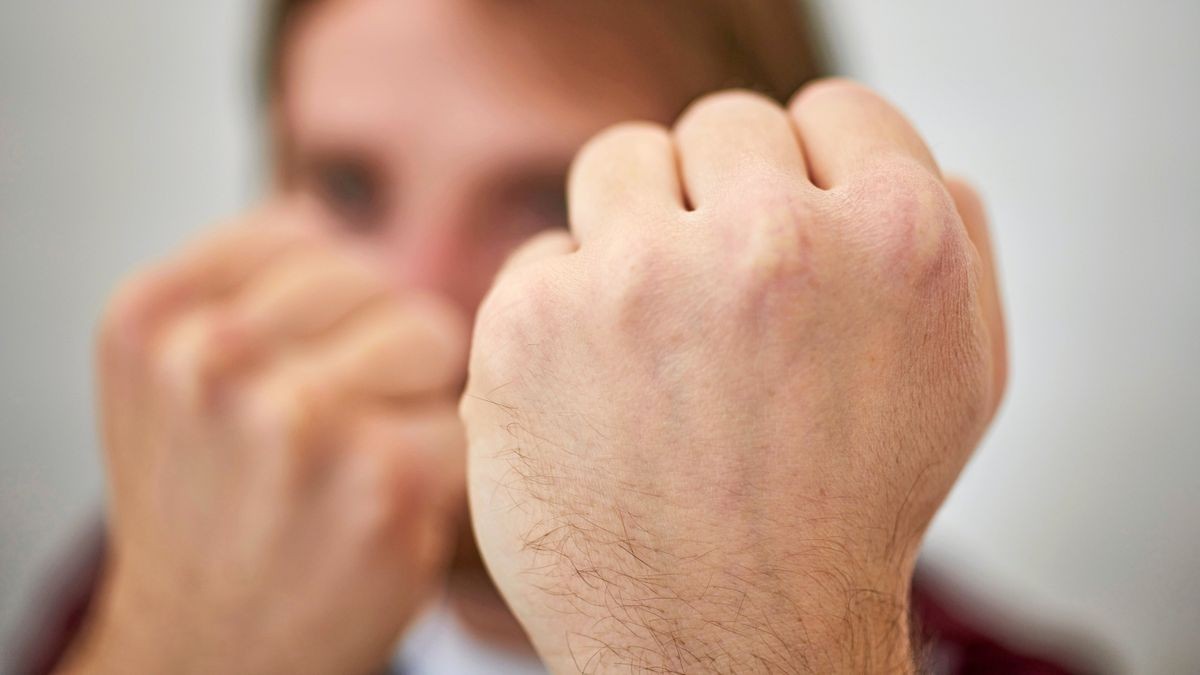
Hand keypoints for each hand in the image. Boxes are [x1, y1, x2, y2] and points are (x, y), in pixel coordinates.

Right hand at [66, 201, 468, 674]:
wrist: (210, 650)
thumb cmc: (207, 507)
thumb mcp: (169, 379)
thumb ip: (234, 283)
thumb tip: (322, 211)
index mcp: (152, 318)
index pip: (305, 232)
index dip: (327, 305)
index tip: (298, 368)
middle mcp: (212, 359)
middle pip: (377, 279)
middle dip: (377, 346)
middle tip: (332, 431)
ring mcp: (296, 419)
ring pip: (430, 333)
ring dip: (416, 397)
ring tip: (358, 462)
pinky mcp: (383, 479)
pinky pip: (463, 413)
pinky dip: (445, 458)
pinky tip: (389, 505)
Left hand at [462, 80, 1005, 672]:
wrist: (729, 644)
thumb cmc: (845, 517)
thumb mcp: (962, 383)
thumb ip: (959, 247)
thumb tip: (917, 164)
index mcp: (894, 238)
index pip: (834, 113)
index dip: (813, 173)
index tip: (791, 228)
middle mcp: (769, 243)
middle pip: (723, 127)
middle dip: (723, 200)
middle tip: (722, 300)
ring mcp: (639, 280)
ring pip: (619, 165)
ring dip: (636, 230)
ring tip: (655, 332)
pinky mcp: (530, 323)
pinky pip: (546, 258)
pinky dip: (565, 311)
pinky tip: (596, 393)